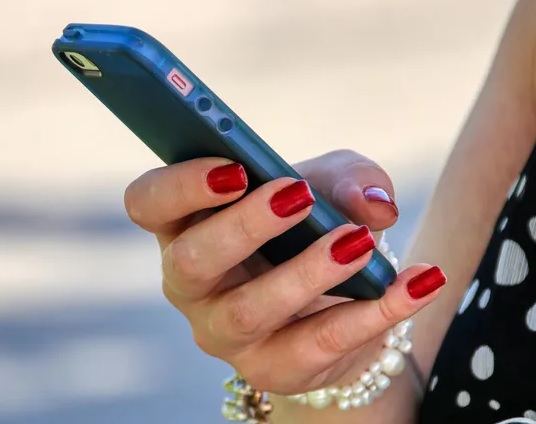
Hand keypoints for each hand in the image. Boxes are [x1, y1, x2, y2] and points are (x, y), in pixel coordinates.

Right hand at [124, 149, 445, 393]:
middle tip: (296, 194)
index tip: (234, 166)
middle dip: (245, 225)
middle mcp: (192, 282)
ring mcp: (224, 331)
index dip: (181, 184)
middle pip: (194, 260)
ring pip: (251, 309)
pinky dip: (374, 313)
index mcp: (188, 224)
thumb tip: (374, 207)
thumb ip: (350, 180)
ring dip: (307, 273)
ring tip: (359, 242)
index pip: (150, 203)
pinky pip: (317, 344)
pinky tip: (420, 282)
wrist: (332, 295)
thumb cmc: (310, 228)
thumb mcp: (329, 186)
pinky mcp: (271, 367)